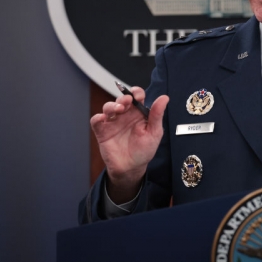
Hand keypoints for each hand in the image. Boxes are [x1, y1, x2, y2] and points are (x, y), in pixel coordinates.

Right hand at [90, 86, 168, 202]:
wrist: (131, 168)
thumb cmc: (144, 150)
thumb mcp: (154, 132)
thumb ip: (157, 115)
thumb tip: (164, 97)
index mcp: (139, 113)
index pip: (137, 97)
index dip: (136, 92)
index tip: (137, 95)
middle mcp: (125, 115)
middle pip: (122, 99)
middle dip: (123, 98)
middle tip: (127, 102)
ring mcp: (113, 122)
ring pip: (108, 107)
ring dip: (111, 106)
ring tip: (118, 110)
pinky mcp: (102, 131)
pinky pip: (96, 121)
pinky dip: (97, 118)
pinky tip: (102, 119)